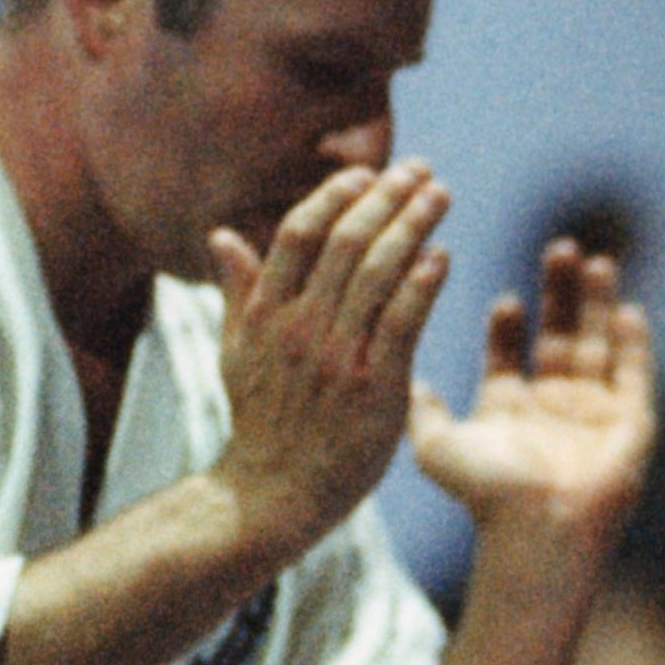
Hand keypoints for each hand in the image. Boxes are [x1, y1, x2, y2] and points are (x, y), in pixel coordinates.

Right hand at [209, 163, 452, 552]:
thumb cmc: (263, 423)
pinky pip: (402, 323)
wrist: (275, 494)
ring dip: (413, 226)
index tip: (368, 173)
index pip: (299, 234)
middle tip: (421, 170)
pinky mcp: (374, 387)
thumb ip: (239, 292)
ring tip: (440, 196)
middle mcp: (298, 327)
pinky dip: (422, 284)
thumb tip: (222, 235)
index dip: (335, 196)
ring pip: (379, 273)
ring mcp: (336, 356)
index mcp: (264, 313)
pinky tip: (441, 256)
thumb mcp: (236, 353)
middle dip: (387, 197)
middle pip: (347, 242)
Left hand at [409, 239, 655, 546]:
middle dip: (559, 294)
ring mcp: (594, 414)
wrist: (539, 529)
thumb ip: (420, 408)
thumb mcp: (435, 446)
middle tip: (558, 248)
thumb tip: (404, 378)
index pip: (510, 353)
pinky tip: (629, 309)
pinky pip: (636, 374)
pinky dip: (634, 343)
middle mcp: (552, 408)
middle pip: (559, 336)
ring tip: (594, 260)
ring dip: (598, 304)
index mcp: (508, 409)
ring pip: (599, 345)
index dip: (509, 324)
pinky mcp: (631, 424)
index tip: (505, 299)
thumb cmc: (485, 494)